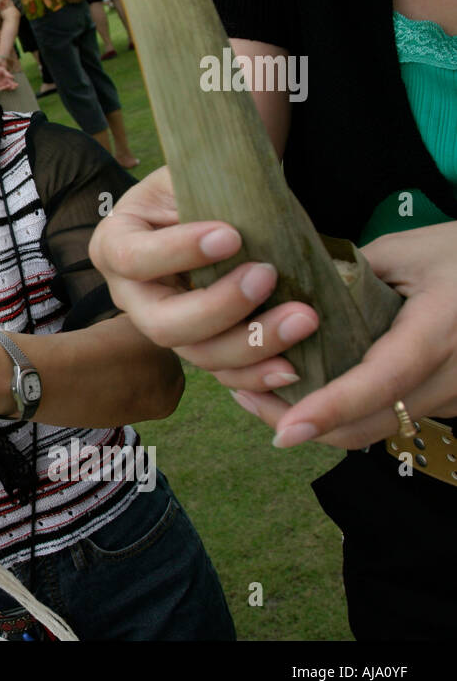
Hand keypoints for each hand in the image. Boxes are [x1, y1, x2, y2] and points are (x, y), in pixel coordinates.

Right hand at [88, 167, 318, 391]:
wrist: (215, 207)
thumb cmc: (197, 186)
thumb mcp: (187, 174)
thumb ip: (200, 189)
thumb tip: (239, 214)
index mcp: (115, 246)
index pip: (133, 258)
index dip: (178, 252)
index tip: (232, 234)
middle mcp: (132, 296)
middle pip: (161, 324)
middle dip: (219, 308)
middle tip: (267, 275)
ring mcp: (164, 326)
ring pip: (197, 355)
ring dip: (252, 343)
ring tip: (303, 318)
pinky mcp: (199, 347)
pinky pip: (223, 374)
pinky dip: (258, 375)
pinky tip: (293, 366)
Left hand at [234, 221, 456, 448]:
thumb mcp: (404, 251)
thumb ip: (347, 275)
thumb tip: (286, 297)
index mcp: (440, 331)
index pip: (379, 381)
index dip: (329, 408)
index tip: (283, 429)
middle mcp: (453, 376)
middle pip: (370, 423)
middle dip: (303, 423)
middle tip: (243, 395)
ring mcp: (456, 396)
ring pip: (377, 429)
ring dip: (321, 423)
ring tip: (261, 393)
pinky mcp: (450, 402)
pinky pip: (392, 418)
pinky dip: (347, 414)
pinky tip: (306, 390)